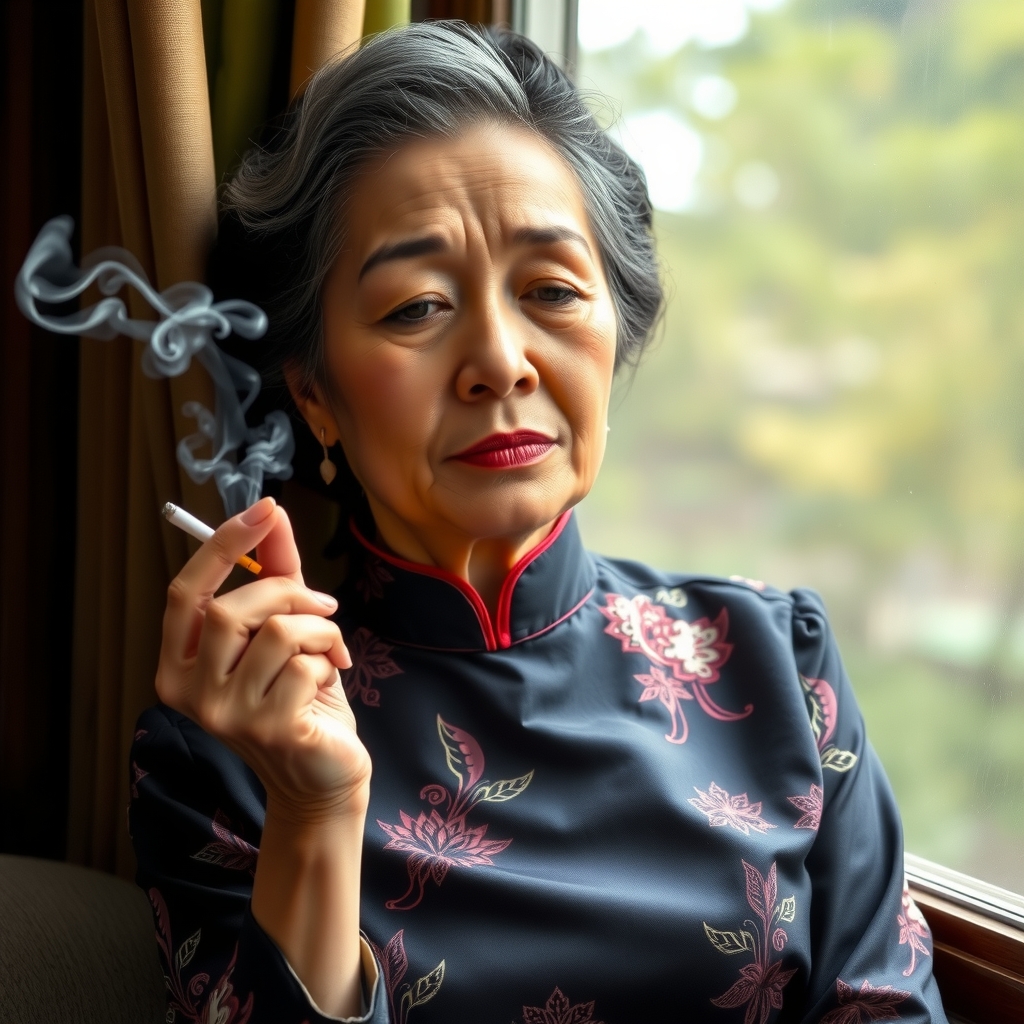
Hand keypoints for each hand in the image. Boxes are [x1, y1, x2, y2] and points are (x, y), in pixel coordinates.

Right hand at [156, 497, 370, 819]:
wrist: (323, 774)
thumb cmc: (300, 697)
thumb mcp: (284, 629)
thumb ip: (276, 573)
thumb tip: (272, 514)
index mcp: (180, 663)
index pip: (185, 592)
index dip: (222, 545)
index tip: (265, 508)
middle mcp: (189, 692)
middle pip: (232, 607)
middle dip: (290, 593)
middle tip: (325, 607)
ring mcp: (225, 715)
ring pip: (276, 632)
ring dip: (320, 630)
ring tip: (332, 652)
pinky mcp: (268, 729)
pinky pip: (304, 664)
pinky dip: (329, 662)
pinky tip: (328, 683)